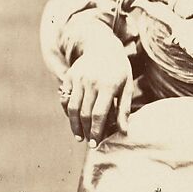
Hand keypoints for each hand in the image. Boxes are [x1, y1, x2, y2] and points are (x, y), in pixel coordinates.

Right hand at [59, 24, 132, 146]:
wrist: (103, 46)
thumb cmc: (119, 69)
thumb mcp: (127, 87)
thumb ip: (124, 109)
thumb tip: (124, 132)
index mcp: (108, 86)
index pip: (99, 115)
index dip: (96, 132)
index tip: (95, 144)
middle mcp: (91, 82)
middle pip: (84, 114)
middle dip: (86, 131)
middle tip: (89, 142)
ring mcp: (78, 78)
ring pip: (73, 108)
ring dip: (74, 125)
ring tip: (79, 136)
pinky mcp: (70, 76)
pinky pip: (65, 98)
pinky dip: (67, 111)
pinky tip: (72, 121)